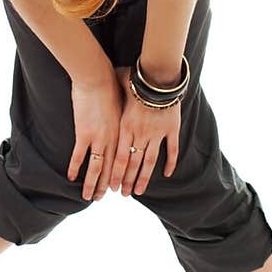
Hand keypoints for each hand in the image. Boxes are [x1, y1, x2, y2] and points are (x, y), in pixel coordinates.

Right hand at [68, 68, 123, 201]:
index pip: (123, 160)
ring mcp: (99, 138)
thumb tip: (126, 112)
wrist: (97, 78)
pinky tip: (70, 177)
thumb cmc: (111, 84)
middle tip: (102, 198)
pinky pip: (79, 156)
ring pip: (96, 168)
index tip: (117, 187)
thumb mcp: (123, 102)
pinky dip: (75, 167)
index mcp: (123, 132)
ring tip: (88, 197)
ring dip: (92, 184)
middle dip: (106, 185)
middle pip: (111, 169)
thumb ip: (124, 111)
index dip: (119, 176)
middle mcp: (113, 139)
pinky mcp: (84, 133)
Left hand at [110, 66, 180, 195]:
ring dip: (143, 178)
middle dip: (127, 181)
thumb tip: (99, 88)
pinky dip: (170, 163)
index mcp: (125, 127)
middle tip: (124, 194)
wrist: (158, 76)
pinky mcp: (171, 129)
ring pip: (149, 161)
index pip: (118, 157)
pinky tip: (166, 174)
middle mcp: (140, 134)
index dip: (116, 174)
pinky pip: (171, 149)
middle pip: (132, 163)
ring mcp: (156, 133)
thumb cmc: (136, 80)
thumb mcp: (117, 91)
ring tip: (138, 191)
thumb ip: (110, 96)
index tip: (112, 186)